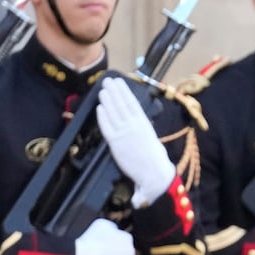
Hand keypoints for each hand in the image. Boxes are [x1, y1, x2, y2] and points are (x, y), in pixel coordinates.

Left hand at [96, 77, 174, 206]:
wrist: (154, 173)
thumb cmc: (155, 157)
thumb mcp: (151, 137)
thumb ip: (142, 127)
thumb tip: (135, 120)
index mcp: (144, 124)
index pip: (132, 103)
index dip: (124, 91)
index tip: (119, 82)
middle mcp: (133, 126)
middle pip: (121, 105)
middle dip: (114, 91)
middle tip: (107, 80)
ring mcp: (123, 134)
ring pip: (113, 113)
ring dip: (107, 100)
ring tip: (102, 90)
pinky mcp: (115, 143)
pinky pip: (106, 127)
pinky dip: (102, 116)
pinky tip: (99, 108)